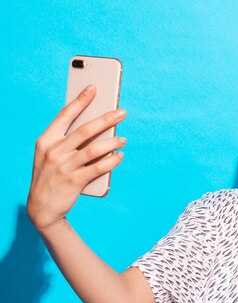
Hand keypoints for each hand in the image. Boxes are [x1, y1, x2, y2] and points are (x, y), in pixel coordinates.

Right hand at [27, 84, 127, 232]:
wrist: (42, 208)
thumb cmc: (51, 177)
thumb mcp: (51, 156)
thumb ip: (68, 142)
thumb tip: (96, 128)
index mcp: (46, 140)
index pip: (65, 115)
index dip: (81, 101)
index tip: (94, 88)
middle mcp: (54, 151)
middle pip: (85, 130)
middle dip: (106, 119)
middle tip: (122, 112)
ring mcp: (64, 166)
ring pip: (95, 149)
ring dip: (113, 142)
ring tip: (124, 139)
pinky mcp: (74, 181)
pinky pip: (98, 168)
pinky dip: (112, 161)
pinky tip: (120, 157)